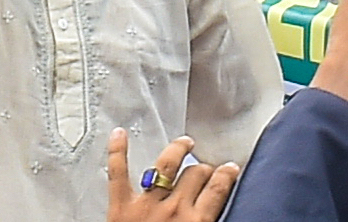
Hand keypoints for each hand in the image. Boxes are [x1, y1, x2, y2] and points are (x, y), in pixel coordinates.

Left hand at [106, 132, 238, 221]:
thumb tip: (216, 218)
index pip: (217, 190)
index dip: (226, 175)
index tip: (230, 168)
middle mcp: (174, 208)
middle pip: (195, 175)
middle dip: (203, 167)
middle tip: (204, 166)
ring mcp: (146, 203)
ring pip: (166, 164)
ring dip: (177, 150)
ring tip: (184, 142)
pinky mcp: (120, 204)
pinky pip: (118, 171)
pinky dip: (117, 149)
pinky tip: (119, 133)